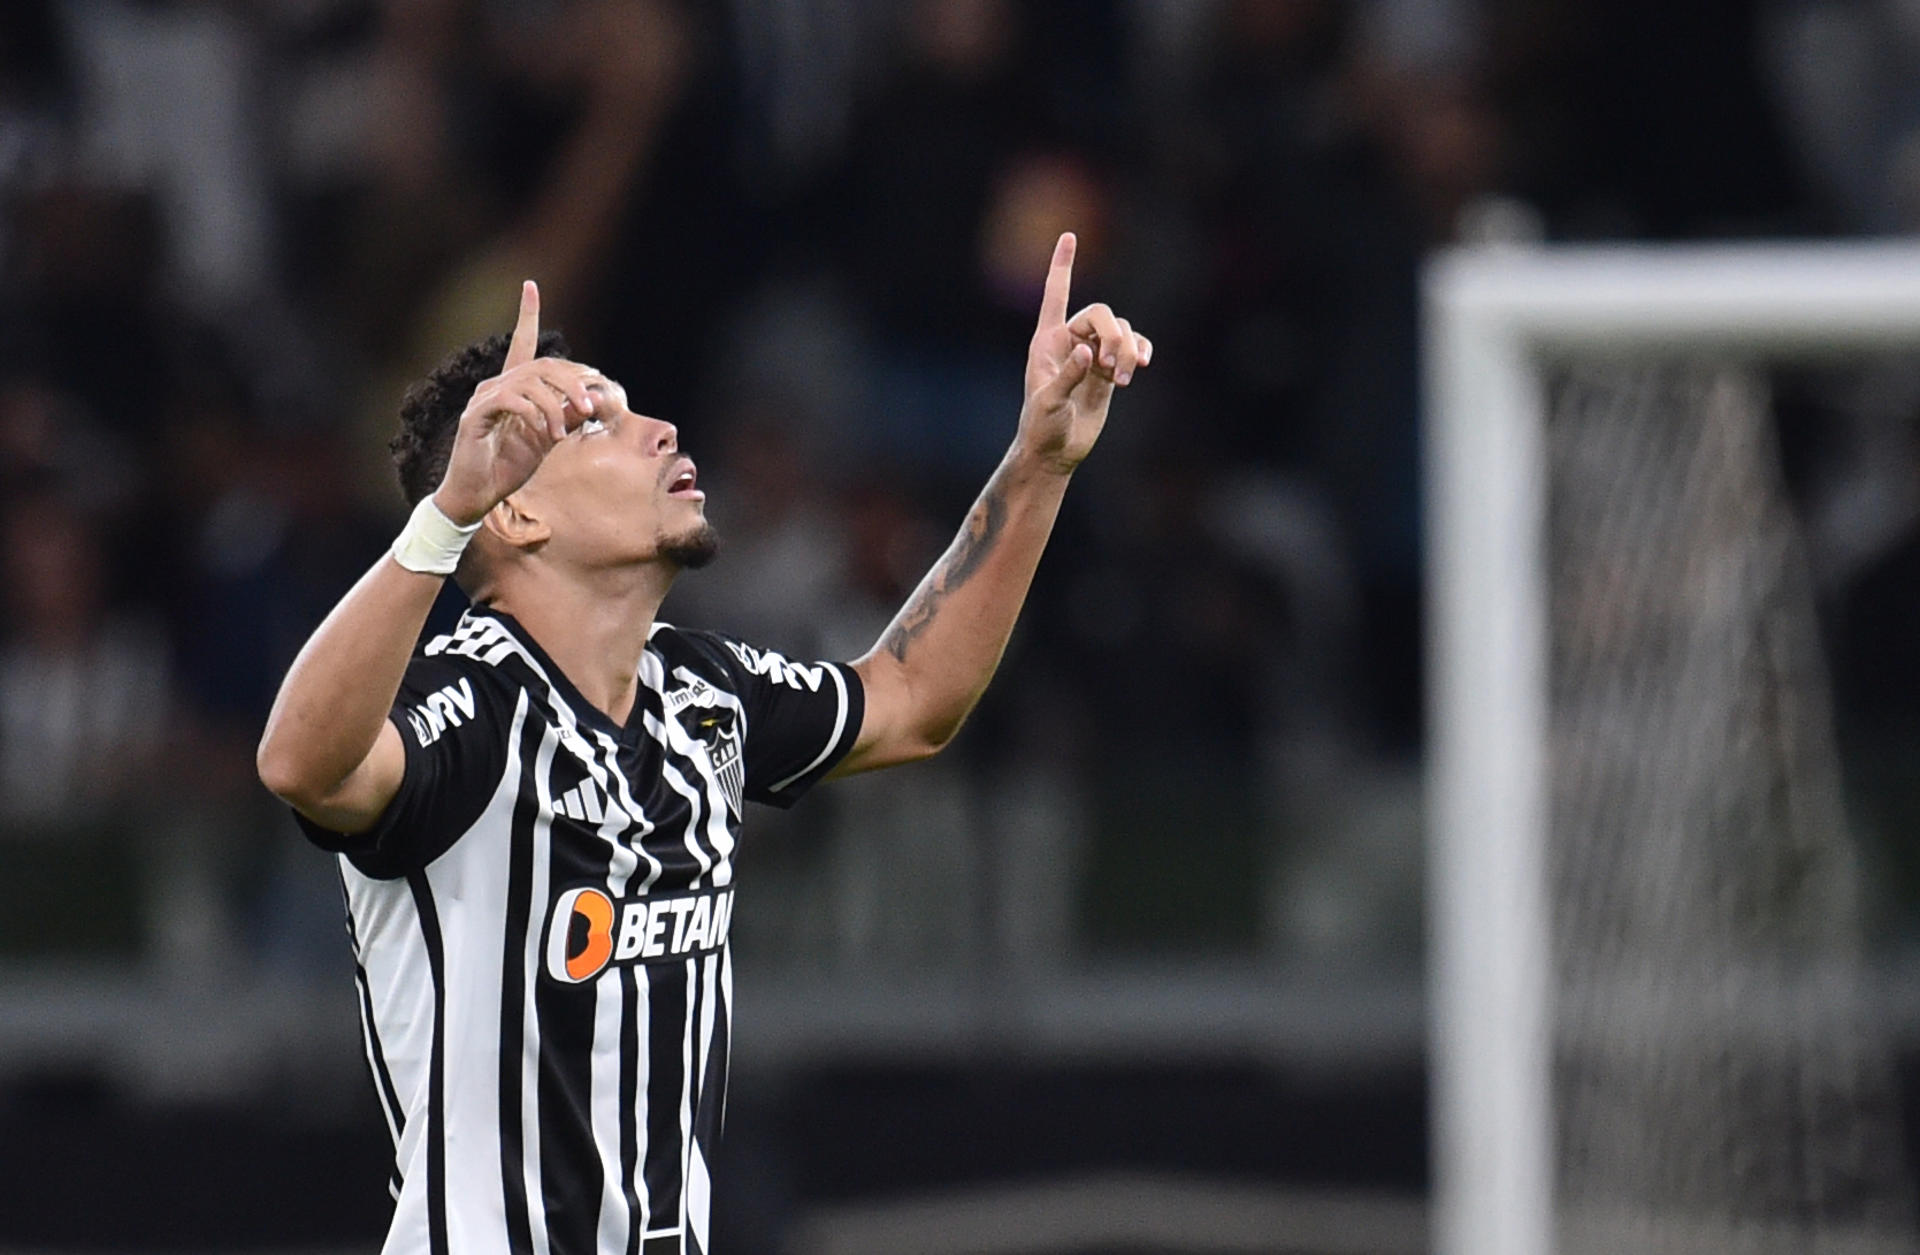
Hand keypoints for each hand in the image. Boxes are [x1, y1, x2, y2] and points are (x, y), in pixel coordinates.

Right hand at [432, 282, 600, 525]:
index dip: (526, 315)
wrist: (478, 495)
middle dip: (572, 382)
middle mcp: (495, 386)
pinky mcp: (475, 416)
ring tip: (564, 432)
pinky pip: (511, 401)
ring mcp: (483, 399)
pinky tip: (545, 433)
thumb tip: (593, 399)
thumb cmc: (508, 466)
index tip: (530, 286)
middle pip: (541, 365)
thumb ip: (566, 417)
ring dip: (556, 405)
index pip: (521, 344)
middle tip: (591, 406)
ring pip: (529, 382)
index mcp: (513, 388)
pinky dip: (535, 414)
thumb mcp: (547, 439)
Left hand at [1016, 233, 1152, 473]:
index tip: (1069, 236)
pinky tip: (1143, 364)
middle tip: (1115, 368)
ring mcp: (1092, 355)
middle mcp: (1069, 341)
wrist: (1055, 452)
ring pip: (1120, 330)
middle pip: (1101, 314)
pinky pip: (1132, 347)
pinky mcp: (1109, 371)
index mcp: (1046, 341)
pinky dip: (1140, 350)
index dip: (1062, 265)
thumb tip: (1088, 353)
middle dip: (1114, 336)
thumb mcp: (1048, 403)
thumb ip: (1067, 376)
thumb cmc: (1042, 426)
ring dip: (1129, 349)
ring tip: (1124, 379)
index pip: (1055, 294)